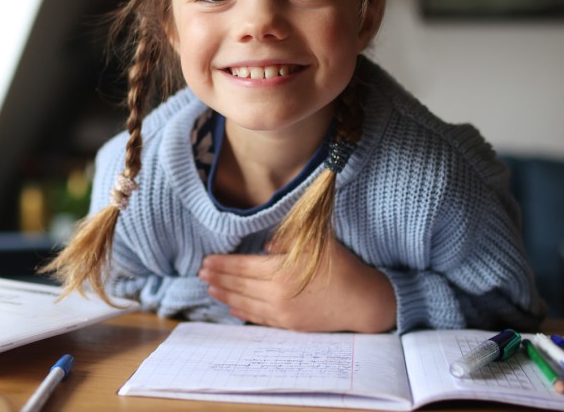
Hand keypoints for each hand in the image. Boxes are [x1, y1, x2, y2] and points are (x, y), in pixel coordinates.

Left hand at [199, 236, 396, 331]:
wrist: (363, 300)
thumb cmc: (340, 266)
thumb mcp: (316, 242)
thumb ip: (288, 238)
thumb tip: (267, 242)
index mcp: (281, 272)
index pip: (243, 267)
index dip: (223, 264)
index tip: (206, 260)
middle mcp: (277, 295)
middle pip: (240, 286)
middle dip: (218, 279)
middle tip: (200, 273)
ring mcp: (283, 313)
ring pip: (246, 303)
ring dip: (225, 296)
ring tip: (209, 289)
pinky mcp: (290, 325)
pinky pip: (259, 318)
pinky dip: (242, 312)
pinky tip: (232, 307)